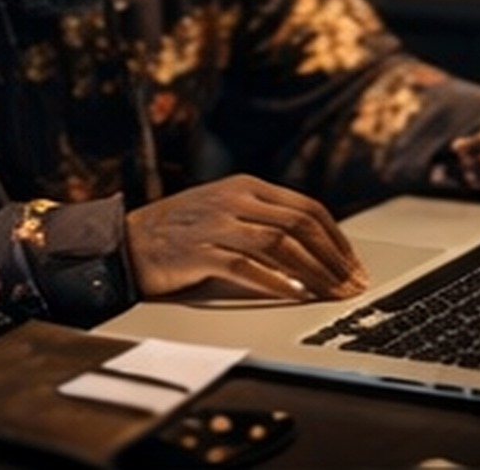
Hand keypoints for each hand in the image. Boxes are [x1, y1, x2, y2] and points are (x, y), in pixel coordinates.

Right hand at [125, 173, 367, 300]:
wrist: (127, 240)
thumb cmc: (181, 230)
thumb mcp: (225, 208)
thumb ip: (264, 217)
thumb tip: (316, 247)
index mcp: (245, 185)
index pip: (306, 207)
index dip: (337, 238)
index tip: (353, 265)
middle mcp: (233, 199)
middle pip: (299, 225)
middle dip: (332, 258)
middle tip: (351, 284)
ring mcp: (215, 224)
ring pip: (278, 245)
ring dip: (312, 272)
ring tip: (330, 294)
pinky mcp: (198, 252)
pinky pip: (244, 267)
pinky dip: (273, 282)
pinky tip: (292, 294)